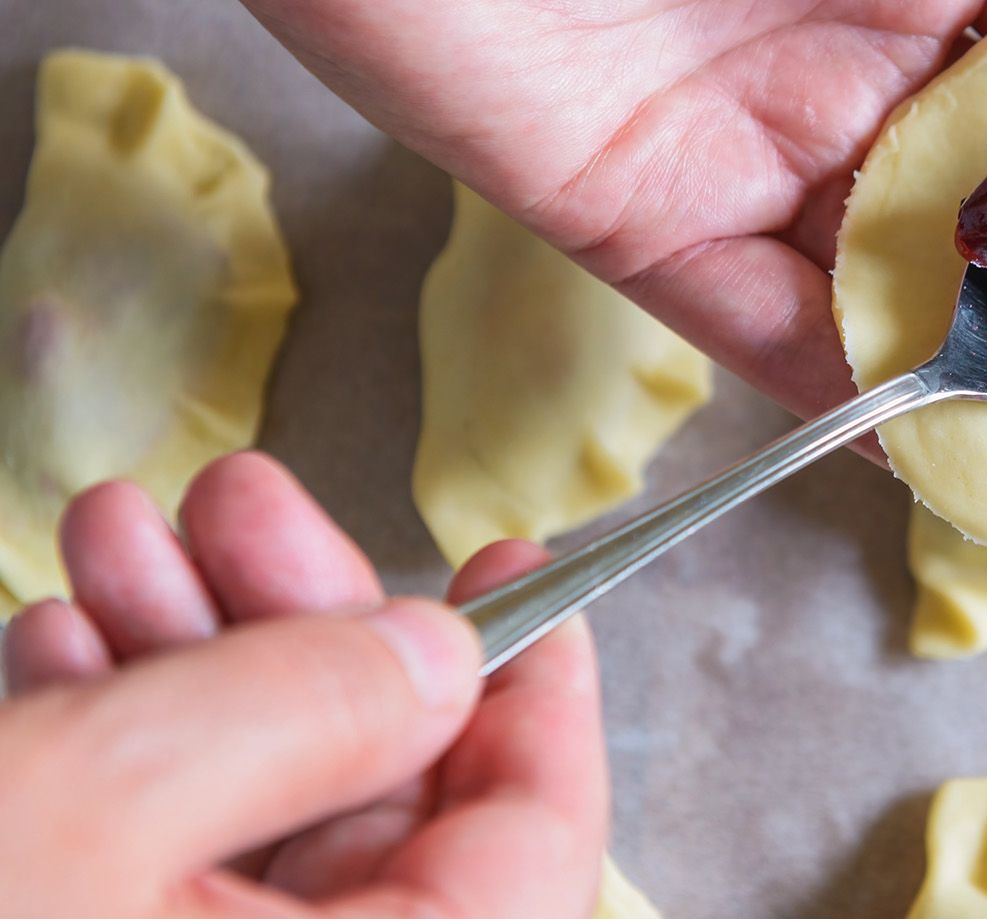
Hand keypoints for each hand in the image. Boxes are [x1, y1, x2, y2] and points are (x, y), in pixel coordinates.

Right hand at [0, 454, 606, 917]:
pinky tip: (63, 642)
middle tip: (245, 503)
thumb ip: (306, 715)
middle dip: (301, 627)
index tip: (516, 567)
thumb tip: (440, 655)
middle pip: (379, 807)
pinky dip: (122, 752)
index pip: (539, 848)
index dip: (538, 692)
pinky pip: (165, 868)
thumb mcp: (112, 805)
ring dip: (190, 657)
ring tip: (119, 533)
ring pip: (258, 818)